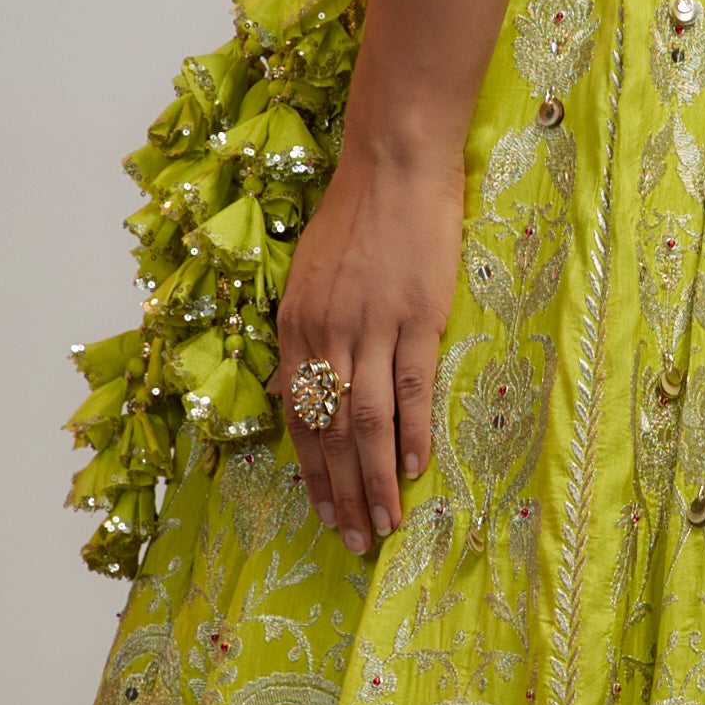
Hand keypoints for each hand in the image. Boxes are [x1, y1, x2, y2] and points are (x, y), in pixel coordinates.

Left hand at [275, 138, 463, 558]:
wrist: (393, 164)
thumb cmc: (355, 217)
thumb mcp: (307, 277)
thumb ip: (301, 334)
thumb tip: (289, 388)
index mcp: (293, 327)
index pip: (297, 416)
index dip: (311, 471)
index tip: (324, 513)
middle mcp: (323, 334)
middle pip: (329, 431)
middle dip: (341, 492)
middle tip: (355, 541)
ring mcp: (369, 327)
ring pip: (365, 421)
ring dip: (374, 479)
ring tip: (385, 523)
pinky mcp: (415, 317)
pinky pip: (409, 387)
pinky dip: (411, 432)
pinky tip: (414, 469)